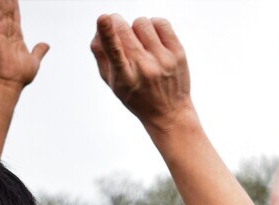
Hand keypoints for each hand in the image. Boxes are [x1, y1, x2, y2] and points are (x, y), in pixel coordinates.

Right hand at [0, 0, 47, 88]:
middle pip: (8, 12)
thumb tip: (46, 44)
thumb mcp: (34, 60)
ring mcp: (0, 32)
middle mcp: (6, 33)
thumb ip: (39, 51)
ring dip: (2, 0)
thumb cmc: (20, 74)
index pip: (15, 18)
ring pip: (2, 10)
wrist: (11, 81)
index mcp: (15, 38)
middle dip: (8, 0)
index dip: (15, 8)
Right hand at [91, 14, 192, 131]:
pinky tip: (152, 37)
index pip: (114, 52)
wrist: (170, 113)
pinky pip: (161, 23)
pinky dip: (153, 25)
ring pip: (142, 23)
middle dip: (117, 24)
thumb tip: (100, 28)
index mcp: (125, 78)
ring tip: (139, 41)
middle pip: (125, 29)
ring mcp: (164, 60)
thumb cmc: (137, 96)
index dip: (107, 33)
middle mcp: (145, 68)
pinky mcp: (178, 54)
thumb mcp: (113, 83)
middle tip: (119, 32)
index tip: (104, 18)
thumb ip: (101, 55)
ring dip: (136, 28)